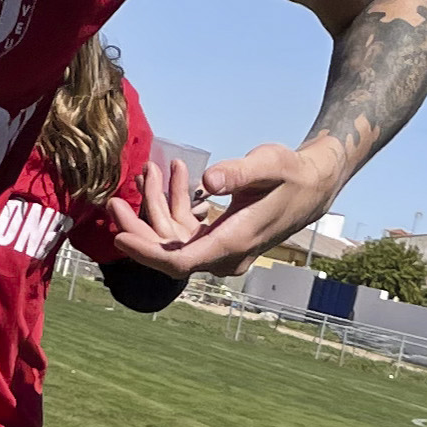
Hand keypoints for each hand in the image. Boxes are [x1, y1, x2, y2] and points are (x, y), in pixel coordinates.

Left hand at [122, 140, 345, 279]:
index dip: (147, 253)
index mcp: (233, 243)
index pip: (181, 261)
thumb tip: (208, 180)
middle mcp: (225, 256)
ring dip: (155, 211)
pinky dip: (171, 207)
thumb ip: (238, 172)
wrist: (313, 186)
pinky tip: (165, 176)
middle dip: (139, 230)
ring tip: (144, 173)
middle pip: (170, 256)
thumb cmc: (290, 173)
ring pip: (175, 242)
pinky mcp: (219, 241)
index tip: (119, 236)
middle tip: (113, 203)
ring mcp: (222, 252)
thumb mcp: (268, 165)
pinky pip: (185, 232)